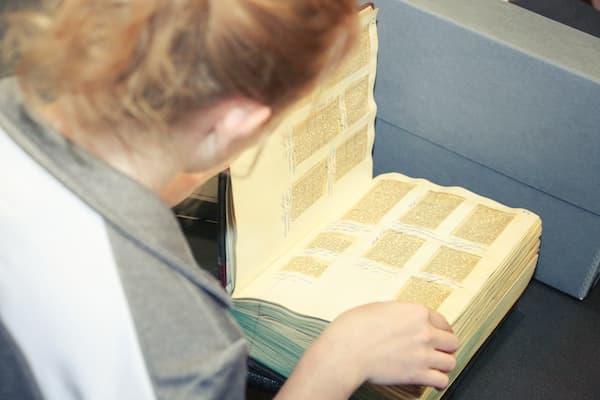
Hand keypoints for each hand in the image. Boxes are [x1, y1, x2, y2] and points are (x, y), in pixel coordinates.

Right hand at [327, 301, 458, 389]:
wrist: (346, 351)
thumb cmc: (354, 328)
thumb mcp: (378, 308)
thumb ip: (398, 313)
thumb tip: (401, 319)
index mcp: (416, 312)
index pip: (443, 321)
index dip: (442, 330)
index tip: (440, 335)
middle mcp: (424, 332)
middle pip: (452, 341)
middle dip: (445, 347)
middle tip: (438, 351)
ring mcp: (423, 354)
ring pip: (450, 362)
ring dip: (443, 364)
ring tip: (435, 366)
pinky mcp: (417, 374)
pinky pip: (442, 380)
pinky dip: (438, 381)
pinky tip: (431, 380)